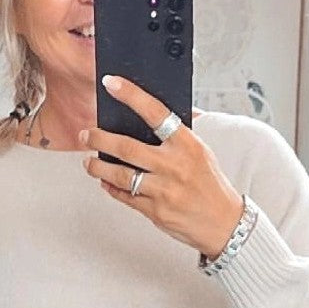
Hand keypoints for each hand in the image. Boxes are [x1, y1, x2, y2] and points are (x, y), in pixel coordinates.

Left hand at [80, 79, 244, 258]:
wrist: (223, 223)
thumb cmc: (210, 184)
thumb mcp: (201, 151)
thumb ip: (178, 134)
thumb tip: (155, 111)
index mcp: (186, 145)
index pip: (156, 113)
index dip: (132, 95)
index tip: (111, 84)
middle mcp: (173, 166)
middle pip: (127, 148)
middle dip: (100, 139)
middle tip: (86, 135)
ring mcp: (163, 190)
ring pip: (121, 175)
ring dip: (98, 168)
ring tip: (89, 162)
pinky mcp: (155, 212)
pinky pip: (126, 197)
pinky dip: (112, 188)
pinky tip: (105, 182)